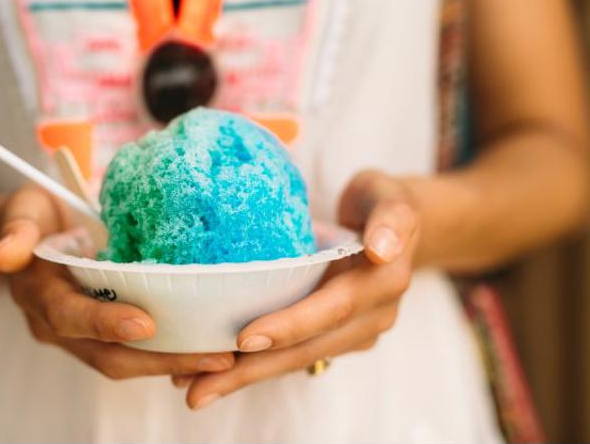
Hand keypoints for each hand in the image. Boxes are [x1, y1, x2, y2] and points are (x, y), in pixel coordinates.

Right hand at [0, 186, 234, 379]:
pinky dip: (170, 355)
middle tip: (212, 355)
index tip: (146, 323)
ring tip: (221, 357)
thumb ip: (17, 229)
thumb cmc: (34, 215)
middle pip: (108, 354)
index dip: (105, 322)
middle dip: (160, 358)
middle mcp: (58, 324)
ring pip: (126, 361)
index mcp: (38, 295)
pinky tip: (207, 351)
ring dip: (173, 363)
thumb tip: (4, 254)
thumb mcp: (23, 210)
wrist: (28, 235)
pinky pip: (136, 352)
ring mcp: (81, 334)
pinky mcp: (103, 332)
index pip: (71, 315)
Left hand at [177, 170, 418, 408]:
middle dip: (253, 370)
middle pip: (307, 348)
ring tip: (195, 392)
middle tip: (198, 389)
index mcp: (382, 284)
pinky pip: (294, 354)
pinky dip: (255, 367)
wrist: (394, 223)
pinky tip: (214, 376)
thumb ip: (391, 219)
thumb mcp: (389, 197)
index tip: (245, 339)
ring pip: (296, 359)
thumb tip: (381, 249)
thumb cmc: (381, 200)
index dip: (290, 326)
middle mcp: (371, 317)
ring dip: (246, 378)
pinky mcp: (336, 338)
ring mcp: (354, 333)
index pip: (331, 309)